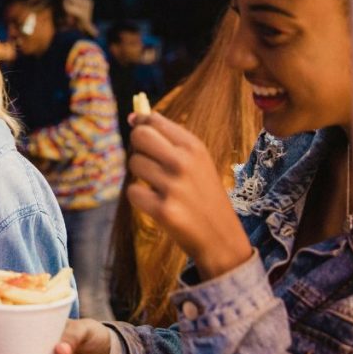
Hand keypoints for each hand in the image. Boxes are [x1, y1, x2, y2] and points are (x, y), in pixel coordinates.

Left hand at [126, 112, 251, 278]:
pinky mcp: (163, 210)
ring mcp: (173, 186)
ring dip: (140, 176)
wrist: (221, 237)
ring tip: (159, 186)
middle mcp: (184, 162)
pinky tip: (157, 203)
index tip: (142, 133)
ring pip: (134, 164)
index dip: (141, 125)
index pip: (153, 120)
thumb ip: (167, 138)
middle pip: (139, 136)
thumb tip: (132, 116)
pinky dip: (140, 198)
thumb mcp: (197, 160)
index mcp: (194, 146)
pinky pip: (133, 192)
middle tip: (150, 162)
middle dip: (137, 147)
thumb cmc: (203, 194)